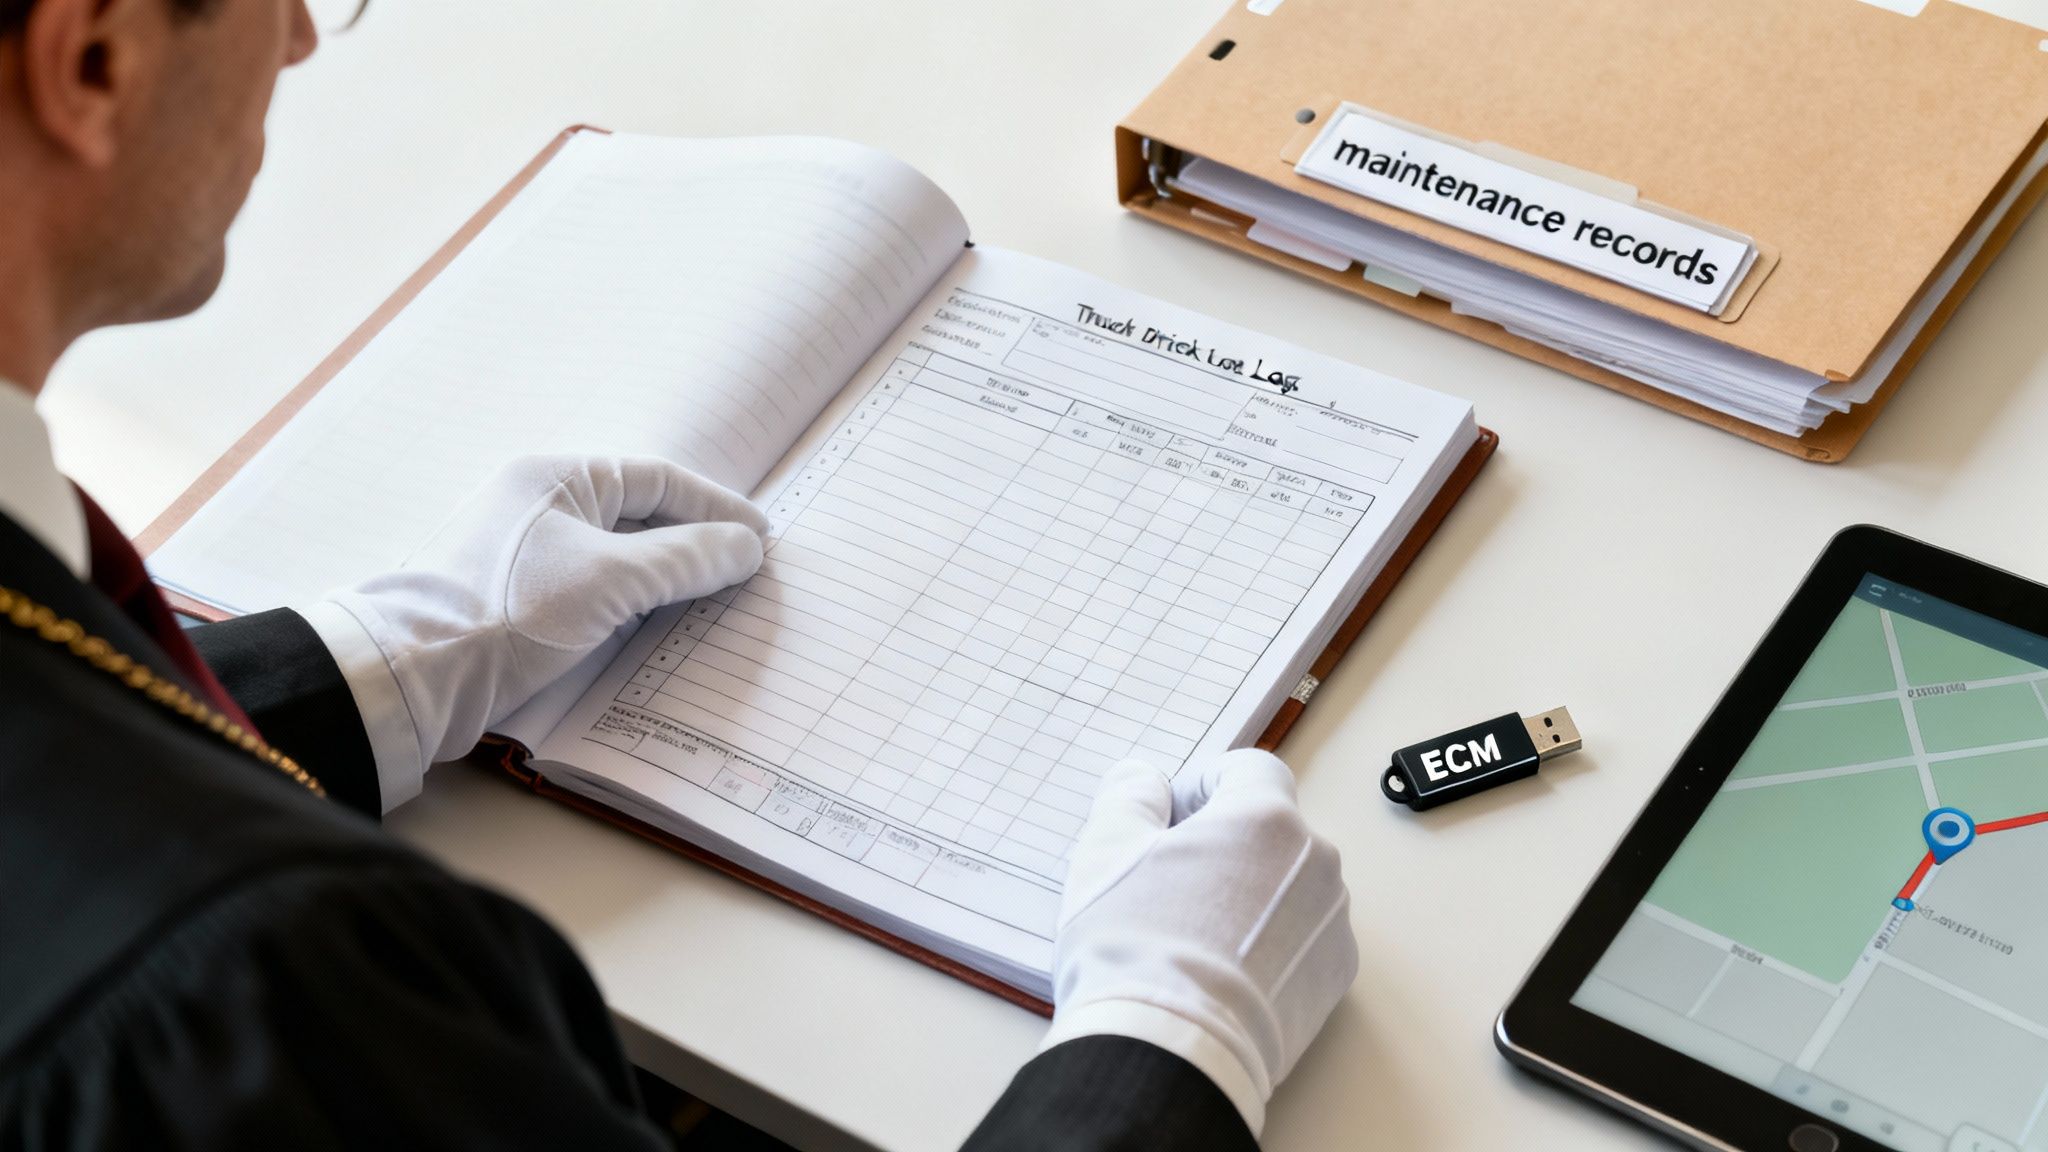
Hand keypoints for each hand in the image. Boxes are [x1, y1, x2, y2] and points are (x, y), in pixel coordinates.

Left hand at [325, 454, 767, 767]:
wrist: (415, 677)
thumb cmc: (510, 612)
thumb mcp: (612, 580)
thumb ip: (687, 558)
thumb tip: (746, 547)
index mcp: (558, 477)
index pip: (658, 480)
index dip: (716, 507)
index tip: (761, 537)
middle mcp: (541, 505)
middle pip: (640, 517)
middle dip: (695, 543)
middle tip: (745, 569)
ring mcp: (528, 554)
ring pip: (619, 557)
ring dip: (666, 579)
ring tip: (714, 601)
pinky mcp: (518, 602)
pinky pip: (595, 591)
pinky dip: (634, 606)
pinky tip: (658, 630)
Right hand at [1042, 749, 1357, 1134]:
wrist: (1174, 1052)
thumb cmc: (1137, 948)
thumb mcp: (1106, 853)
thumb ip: (1129, 797)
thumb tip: (1145, 783)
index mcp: (1265, 818)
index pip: (1247, 770)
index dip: (1202, 787)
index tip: (1168, 822)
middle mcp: (1316, 862)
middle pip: (1268, 830)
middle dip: (1223, 846)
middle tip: (1167, 886)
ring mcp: (1333, 923)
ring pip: (1287, 886)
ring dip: (1248, 896)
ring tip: (1193, 940)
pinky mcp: (1335, 979)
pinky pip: (1301, 939)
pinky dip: (1269, 946)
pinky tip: (1223, 975)